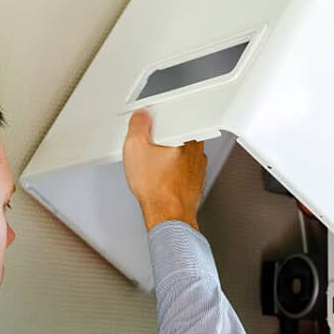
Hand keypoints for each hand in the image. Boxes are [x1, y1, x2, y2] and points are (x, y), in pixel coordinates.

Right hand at [122, 109, 206, 230]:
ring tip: (152, 168)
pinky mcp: (195, 181)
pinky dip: (170, 172)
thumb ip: (138, 125)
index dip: (154, 123)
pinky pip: (181, 170)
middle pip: (175, 135)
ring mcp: (198, 167)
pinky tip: (159, 179)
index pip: (172, 118)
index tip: (145, 129)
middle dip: (159, 141)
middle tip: (147, 151)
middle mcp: (197, 150)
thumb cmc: (157, 190)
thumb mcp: (135, 148)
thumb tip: (141, 117)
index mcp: (187, 136)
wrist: (168, 216)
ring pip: (179, 153)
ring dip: (165, 157)